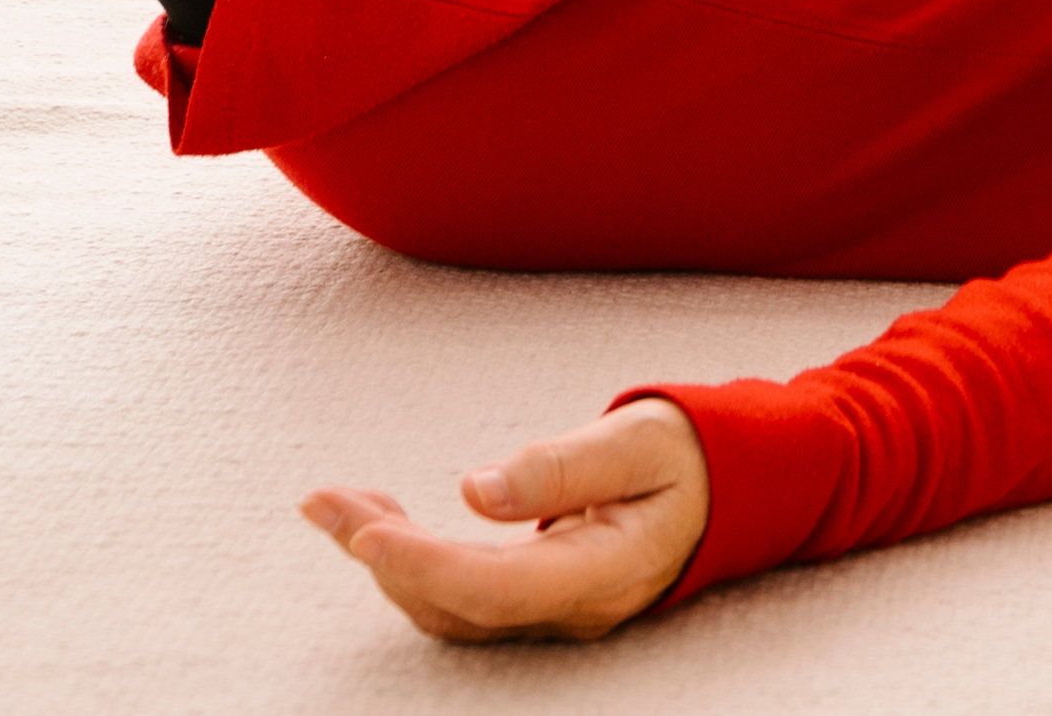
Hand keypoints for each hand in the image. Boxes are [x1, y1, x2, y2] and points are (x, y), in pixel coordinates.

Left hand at [298, 397, 710, 643]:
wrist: (729, 489)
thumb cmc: (688, 455)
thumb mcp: (639, 440)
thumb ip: (563, 468)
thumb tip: (476, 491)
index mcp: (606, 569)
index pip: (499, 588)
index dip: (427, 568)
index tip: (365, 536)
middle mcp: (572, 607)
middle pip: (458, 604)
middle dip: (382, 556)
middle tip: (321, 500)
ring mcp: (551, 611)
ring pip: (448, 607)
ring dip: (385, 560)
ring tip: (333, 504)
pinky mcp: (533, 598)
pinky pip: (458, 596)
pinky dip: (408, 562)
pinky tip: (378, 524)